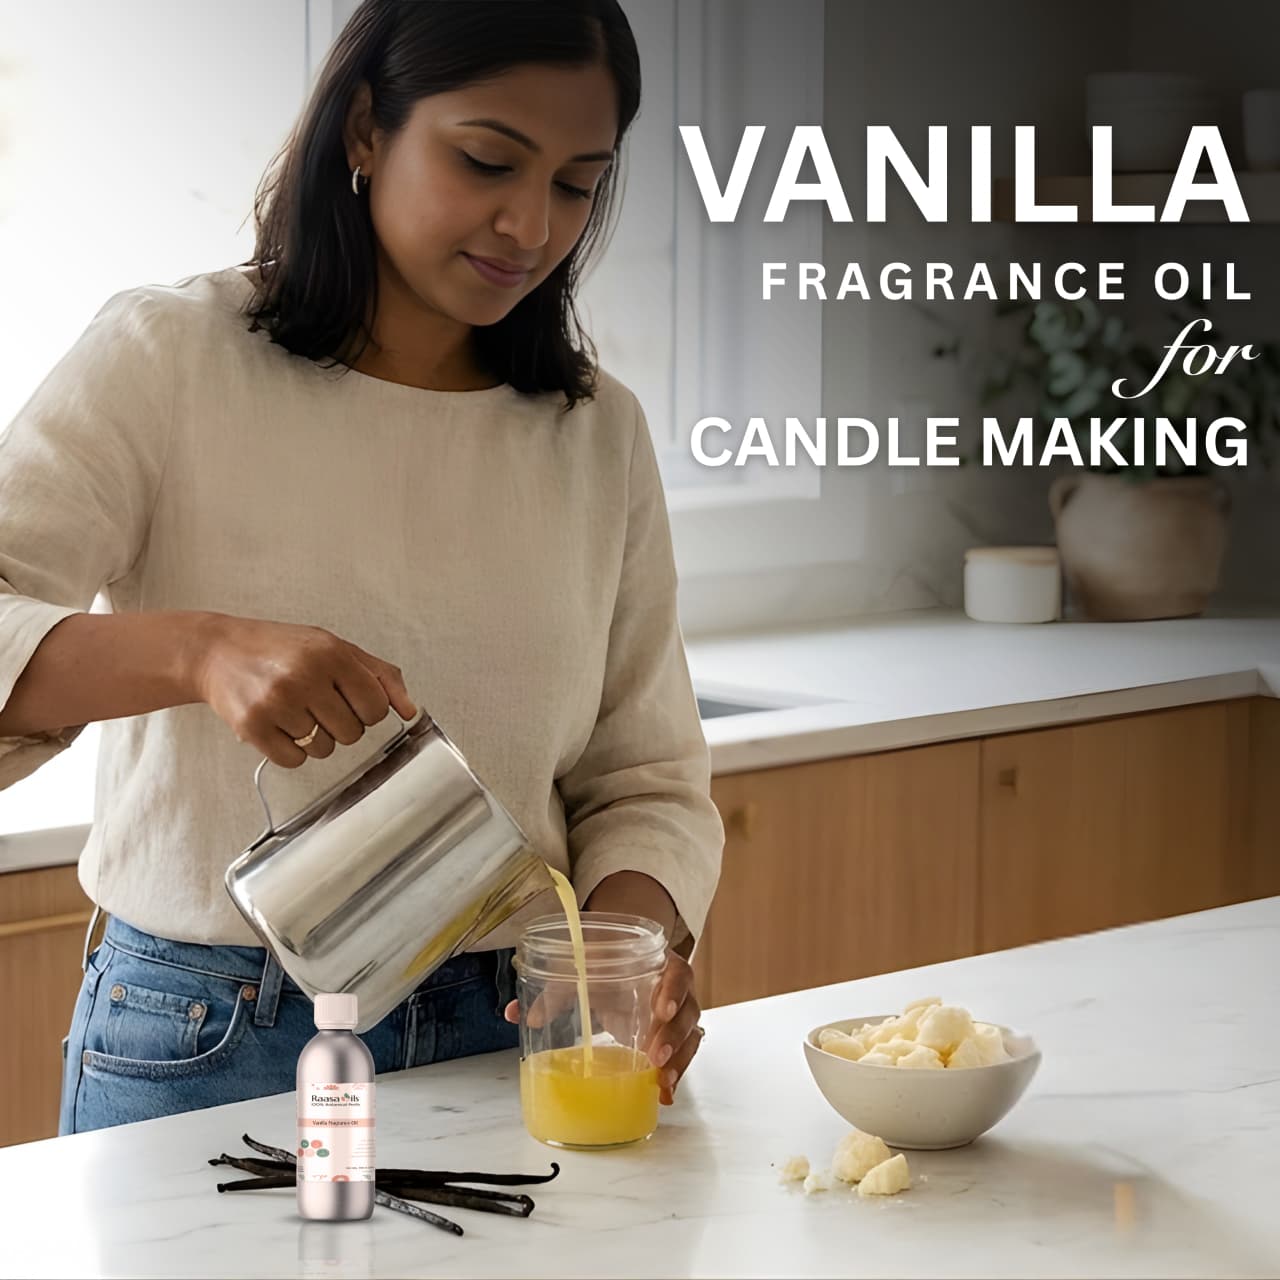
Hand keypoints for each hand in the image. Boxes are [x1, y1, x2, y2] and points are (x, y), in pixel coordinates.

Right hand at [188, 613, 416, 766]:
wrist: (217, 651)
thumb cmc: (281, 649)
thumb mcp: (334, 647)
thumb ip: (379, 675)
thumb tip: (410, 710)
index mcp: (331, 654)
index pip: (376, 707)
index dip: (368, 711)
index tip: (351, 701)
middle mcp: (305, 676)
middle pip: (352, 733)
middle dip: (341, 725)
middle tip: (318, 704)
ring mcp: (277, 703)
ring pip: (324, 749)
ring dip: (315, 738)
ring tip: (295, 711)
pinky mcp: (252, 727)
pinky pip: (295, 760)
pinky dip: (291, 750)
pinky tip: (279, 725)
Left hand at [502, 870, 704, 1103]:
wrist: (622, 959)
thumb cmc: (606, 963)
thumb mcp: (580, 971)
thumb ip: (552, 992)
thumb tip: (517, 1015)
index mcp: (658, 965)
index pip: (678, 973)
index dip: (673, 990)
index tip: (660, 1009)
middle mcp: (675, 990)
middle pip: (688, 1012)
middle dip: (674, 1036)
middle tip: (655, 1056)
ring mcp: (676, 1016)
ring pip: (690, 1037)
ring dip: (678, 1060)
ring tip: (662, 1083)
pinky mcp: (671, 1037)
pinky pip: (682, 1057)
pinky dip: (674, 1076)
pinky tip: (663, 1095)